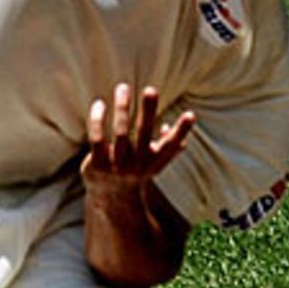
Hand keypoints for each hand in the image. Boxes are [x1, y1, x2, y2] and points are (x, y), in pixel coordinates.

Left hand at [81, 83, 195, 190]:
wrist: (111, 200)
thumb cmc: (136, 172)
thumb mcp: (154, 161)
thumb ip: (167, 145)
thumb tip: (177, 124)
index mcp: (153, 161)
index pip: (170, 145)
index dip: (182, 131)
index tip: (191, 115)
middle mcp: (137, 164)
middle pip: (144, 134)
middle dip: (148, 111)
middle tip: (151, 89)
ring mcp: (116, 165)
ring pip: (120, 134)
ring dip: (122, 109)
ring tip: (124, 87)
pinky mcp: (97, 164)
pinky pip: (97, 139)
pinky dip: (98, 121)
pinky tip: (99, 104)